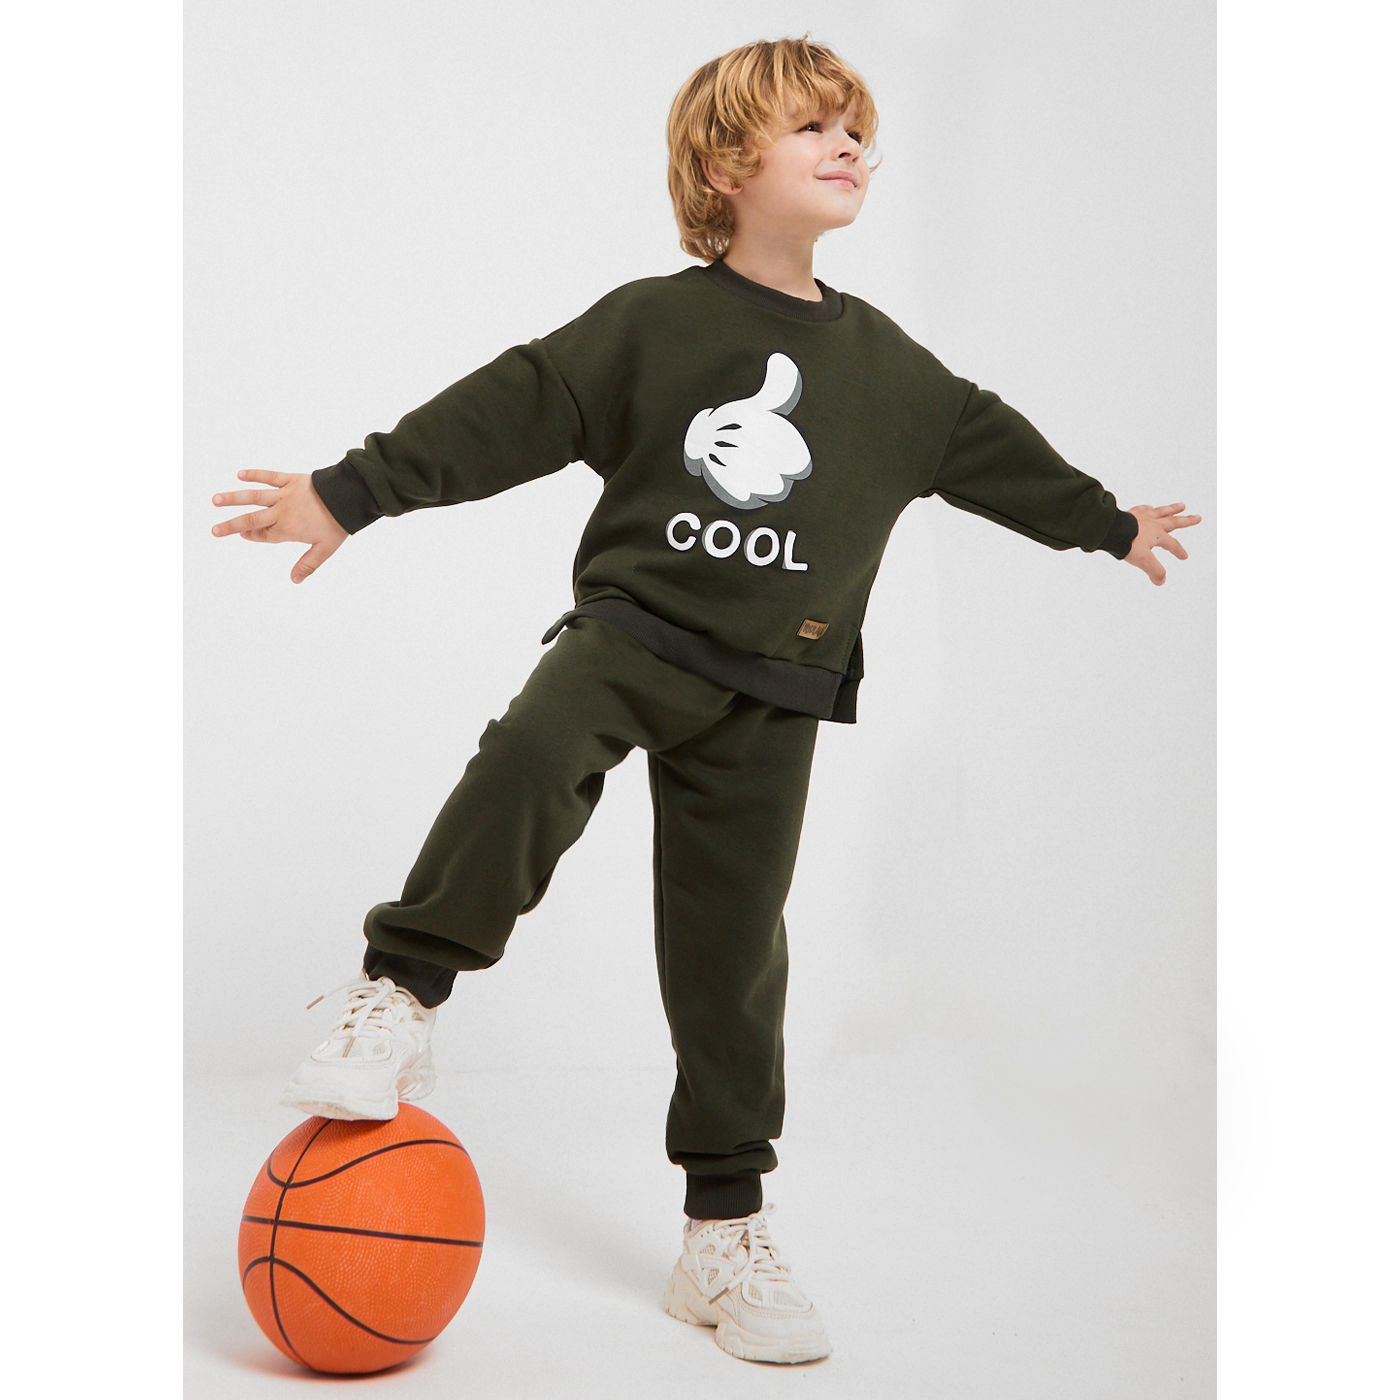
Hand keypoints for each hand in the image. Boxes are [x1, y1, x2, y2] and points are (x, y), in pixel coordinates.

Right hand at [211, 470, 348, 583]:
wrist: (347, 497)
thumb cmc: (337, 523)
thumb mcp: (325, 549)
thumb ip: (308, 565)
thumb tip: (294, 581)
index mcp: (288, 529)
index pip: (264, 535)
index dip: (252, 536)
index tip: (240, 535)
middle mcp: (281, 512)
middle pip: (251, 519)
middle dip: (231, 525)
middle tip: (214, 530)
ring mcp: (284, 495)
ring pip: (254, 497)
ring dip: (234, 498)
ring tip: (215, 500)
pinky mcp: (290, 480)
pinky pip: (269, 476)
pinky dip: (255, 474)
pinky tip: (240, 475)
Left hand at [1124, 502, 1201, 585]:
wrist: (1110, 530)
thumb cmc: (1126, 542)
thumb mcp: (1144, 561)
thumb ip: (1154, 570)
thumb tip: (1161, 581)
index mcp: (1158, 535)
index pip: (1172, 544)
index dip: (1179, 551)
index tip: (1184, 556)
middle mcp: (1152, 524)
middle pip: (1173, 522)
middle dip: (1186, 521)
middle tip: (1197, 517)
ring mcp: (1142, 517)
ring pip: (1160, 512)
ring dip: (1171, 509)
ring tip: (1181, 506)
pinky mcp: (1130, 514)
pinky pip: (1141, 509)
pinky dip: (1147, 508)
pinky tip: (1149, 507)